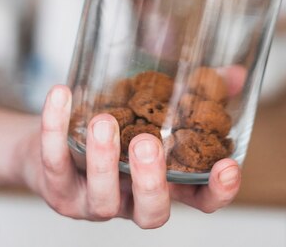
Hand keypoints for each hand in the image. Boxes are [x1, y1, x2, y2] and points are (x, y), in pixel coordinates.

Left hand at [21, 85, 240, 227]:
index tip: (227, 167)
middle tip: (149, 144)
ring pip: (101, 199)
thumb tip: (236, 74)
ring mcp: (92, 198)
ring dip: (104, 160)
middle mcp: (130, 197)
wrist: (50, 137)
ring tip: (104, 121)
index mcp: (162, 180)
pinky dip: (55, 128)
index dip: (215, 192)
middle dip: (151, 182)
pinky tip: (61, 94)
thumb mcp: (156, 109)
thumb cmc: (115, 125)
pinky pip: (54, 162)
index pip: (198, 199)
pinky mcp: (56, 185)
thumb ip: (199, 94)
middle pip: (151, 211)